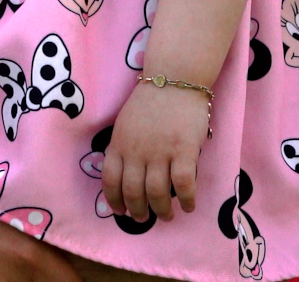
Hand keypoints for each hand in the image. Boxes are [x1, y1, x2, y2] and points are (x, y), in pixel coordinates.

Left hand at [102, 79, 209, 222]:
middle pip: (133, 191)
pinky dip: (185, 199)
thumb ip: (123, 148)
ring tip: (166, 216)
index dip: (114, 200)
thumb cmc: (150, 103)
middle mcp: (136, 150)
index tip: (120, 211)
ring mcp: (160, 151)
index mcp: (119, 143)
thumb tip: (124, 175)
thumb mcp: (125, 124)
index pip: (110, 180)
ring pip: (157, 192)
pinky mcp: (183, 150)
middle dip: (137, 210)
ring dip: (161, 210)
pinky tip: (188, 206)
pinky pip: (183, 183)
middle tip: (144, 218)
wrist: (174, 79)